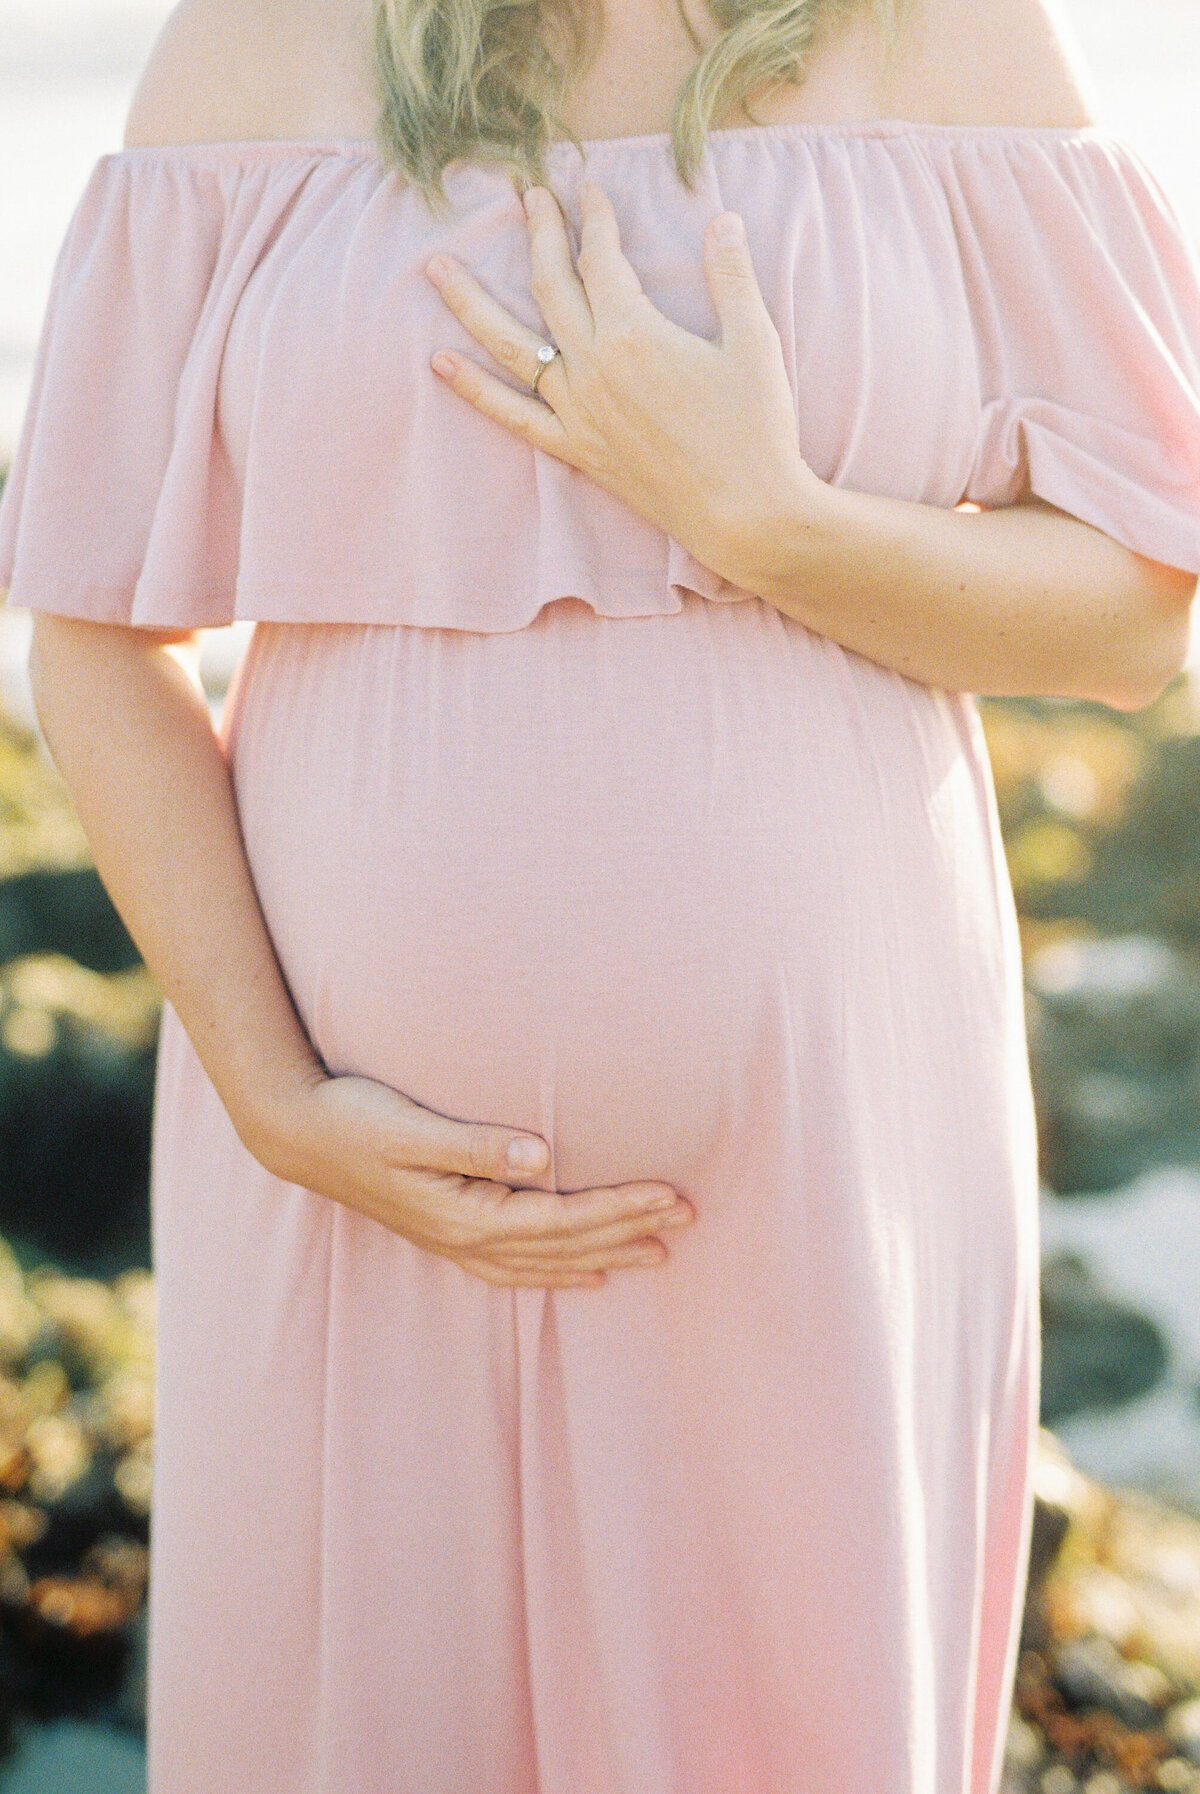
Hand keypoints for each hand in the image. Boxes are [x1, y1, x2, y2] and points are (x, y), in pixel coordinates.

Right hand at [249, 1069, 694, 1288]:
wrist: (295, 1135)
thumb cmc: (354, 1118)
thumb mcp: (413, 1127)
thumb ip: (476, 1145)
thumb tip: (541, 1155)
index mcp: (466, 1216)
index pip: (564, 1219)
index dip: (621, 1207)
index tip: (672, 1194)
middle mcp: (466, 1239)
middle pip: (566, 1245)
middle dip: (630, 1231)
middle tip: (690, 1218)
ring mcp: (455, 1243)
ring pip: (547, 1262)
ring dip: (604, 1254)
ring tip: (658, 1251)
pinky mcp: (446, 1232)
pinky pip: (515, 1267)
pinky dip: (557, 1271)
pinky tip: (585, 1274)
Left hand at [424, 180, 824, 592]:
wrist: (744, 514)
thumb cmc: (756, 429)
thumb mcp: (754, 343)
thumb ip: (732, 276)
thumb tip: (722, 220)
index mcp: (634, 332)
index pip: (600, 259)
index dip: (594, 218)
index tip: (588, 190)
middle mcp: (593, 367)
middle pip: (551, 286)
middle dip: (538, 234)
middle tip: (527, 198)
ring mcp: (578, 410)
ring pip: (512, 344)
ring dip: (470, 302)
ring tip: (436, 267)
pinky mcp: (577, 449)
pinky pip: (512, 415)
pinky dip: (474, 390)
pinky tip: (440, 363)